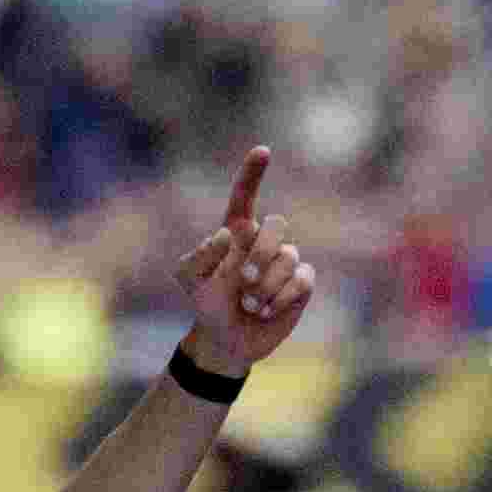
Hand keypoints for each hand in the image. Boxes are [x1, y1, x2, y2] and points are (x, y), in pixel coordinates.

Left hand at [177, 144, 315, 375]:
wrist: (226, 340)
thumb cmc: (207, 303)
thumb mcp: (189, 279)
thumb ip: (200, 255)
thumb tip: (228, 235)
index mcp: (236, 232)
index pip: (245, 196)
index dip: (253, 173)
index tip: (262, 151)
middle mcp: (264, 241)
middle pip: (277, 224)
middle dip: (263, 252)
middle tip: (244, 280)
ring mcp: (285, 262)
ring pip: (289, 257)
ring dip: (266, 285)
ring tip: (249, 305)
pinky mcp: (301, 285)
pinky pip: (303, 279)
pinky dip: (282, 298)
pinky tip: (266, 311)